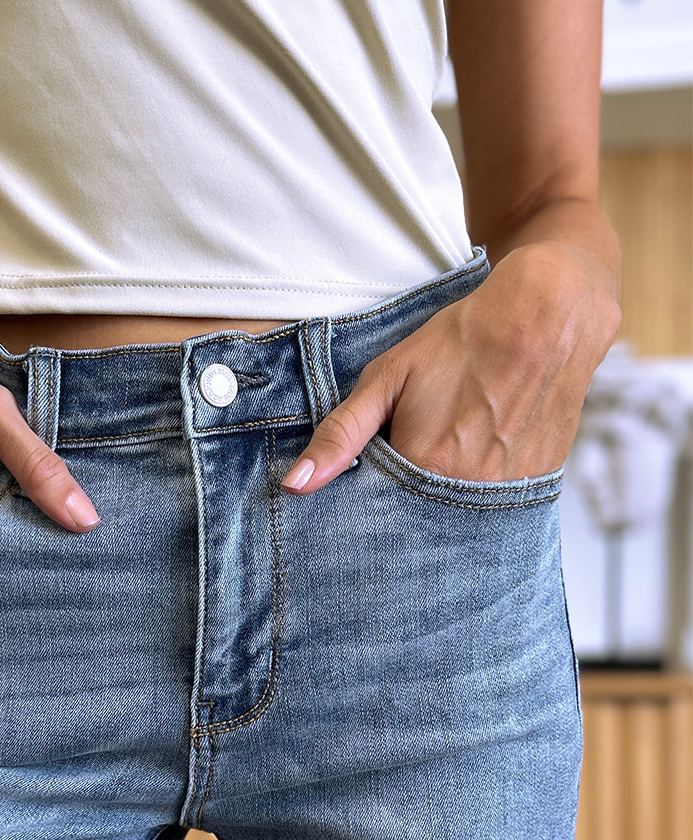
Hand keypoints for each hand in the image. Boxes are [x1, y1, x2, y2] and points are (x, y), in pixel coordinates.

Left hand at [281, 242, 621, 491]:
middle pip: (418, 521)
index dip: (369, 497)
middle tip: (417, 449)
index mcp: (424, 467)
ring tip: (451, 446)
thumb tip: (294, 486)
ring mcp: (507, 494)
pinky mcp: (536, 487)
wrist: (546, 317)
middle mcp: (467, 492)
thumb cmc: (460, 342)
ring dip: (441, 500)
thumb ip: (340, 436)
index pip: (377, 514)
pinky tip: (479, 452)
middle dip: (404, 504)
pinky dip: (478, 493)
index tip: (373, 473)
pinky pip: (494, 507)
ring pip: (456, 519)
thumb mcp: (388, 377)